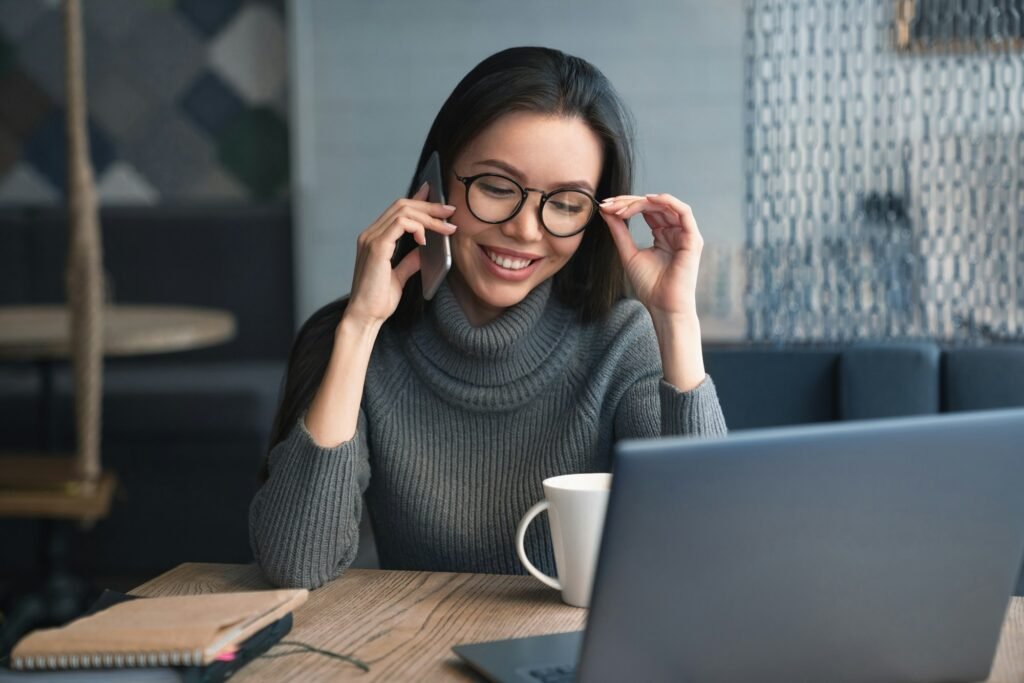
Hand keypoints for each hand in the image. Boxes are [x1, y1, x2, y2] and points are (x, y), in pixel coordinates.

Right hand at [344, 183, 457, 327]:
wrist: (366, 316)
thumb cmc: (378, 300)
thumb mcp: (399, 277)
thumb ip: (410, 261)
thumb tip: (424, 250)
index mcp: (374, 239)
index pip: (397, 210)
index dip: (418, 199)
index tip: (436, 197)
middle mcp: (370, 235)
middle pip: (402, 205)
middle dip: (429, 205)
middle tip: (450, 211)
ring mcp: (372, 239)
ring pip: (403, 211)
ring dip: (428, 216)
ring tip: (446, 226)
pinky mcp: (377, 247)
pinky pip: (400, 224)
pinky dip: (417, 227)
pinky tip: (426, 239)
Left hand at [598, 193, 703, 320]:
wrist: (663, 306)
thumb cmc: (649, 286)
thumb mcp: (628, 253)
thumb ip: (619, 231)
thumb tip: (606, 210)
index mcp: (663, 235)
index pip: (646, 211)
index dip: (626, 205)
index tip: (605, 206)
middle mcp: (675, 232)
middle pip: (653, 206)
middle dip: (629, 202)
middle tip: (609, 204)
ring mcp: (685, 234)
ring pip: (665, 205)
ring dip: (641, 202)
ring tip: (621, 207)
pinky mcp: (692, 238)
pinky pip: (683, 211)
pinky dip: (666, 201)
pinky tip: (647, 199)